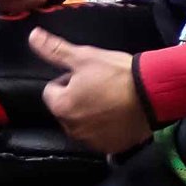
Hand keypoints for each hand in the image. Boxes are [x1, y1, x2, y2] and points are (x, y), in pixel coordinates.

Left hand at [28, 27, 152, 154]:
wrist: (153, 93)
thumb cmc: (117, 74)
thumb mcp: (84, 57)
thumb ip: (54, 50)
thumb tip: (33, 37)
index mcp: (62, 107)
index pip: (51, 91)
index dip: (67, 80)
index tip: (86, 75)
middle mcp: (72, 128)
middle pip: (66, 109)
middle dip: (77, 98)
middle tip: (100, 86)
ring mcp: (92, 141)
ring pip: (82, 122)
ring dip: (90, 113)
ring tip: (111, 99)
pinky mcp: (111, 148)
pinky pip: (101, 136)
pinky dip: (106, 127)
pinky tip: (119, 113)